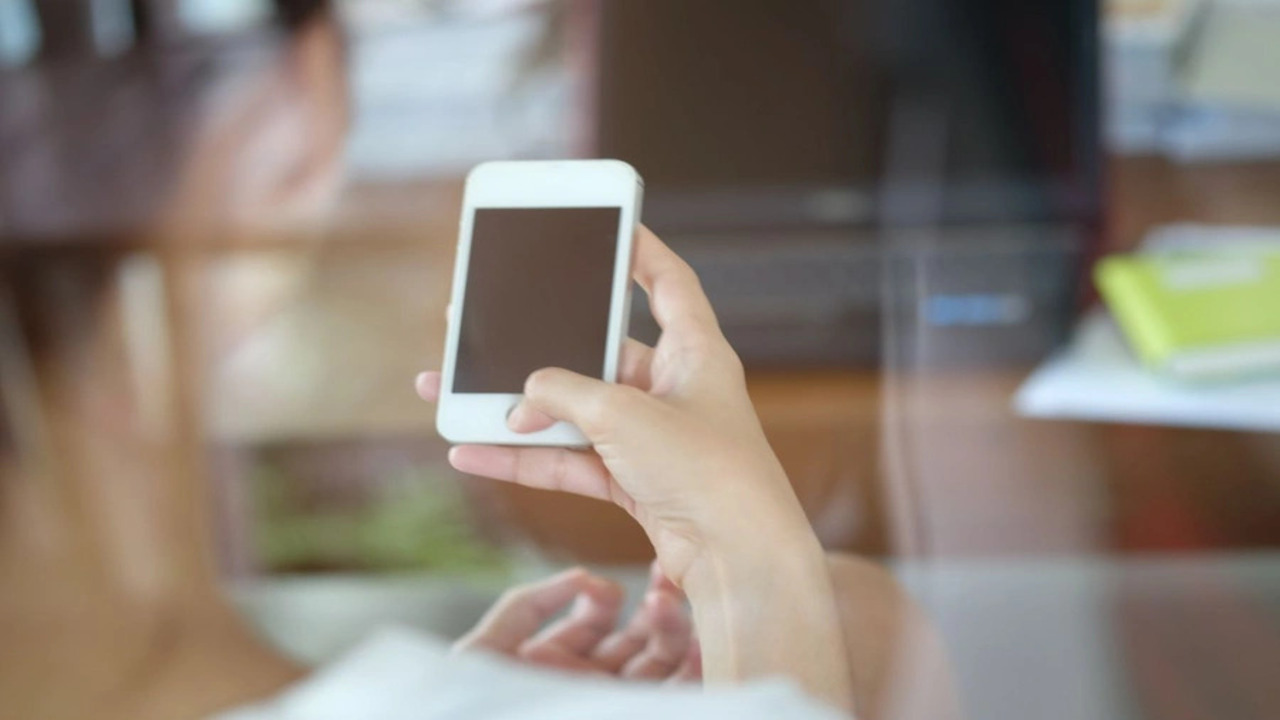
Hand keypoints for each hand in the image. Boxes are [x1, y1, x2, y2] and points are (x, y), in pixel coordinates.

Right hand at [415, 226, 812, 587]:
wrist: (738, 559)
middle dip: (536, 350)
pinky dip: (524, 460)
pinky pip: (569, 462)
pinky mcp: (634, 482)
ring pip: (572, 414)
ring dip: (515, 411)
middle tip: (484, 330)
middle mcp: (674, 389)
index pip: (668, 282)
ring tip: (452, 395)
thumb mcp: (625, 415)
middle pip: (595, 355)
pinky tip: (472, 453)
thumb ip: (565, 394)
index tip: (607, 225)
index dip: (639, 250)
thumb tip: (522, 399)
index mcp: (694, 351)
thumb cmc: (707, 472)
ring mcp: (652, 438)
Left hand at [454, 563, 700, 681]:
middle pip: (635, 639)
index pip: (593, 620)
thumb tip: (585, 575)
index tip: (613, 585)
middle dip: (655, 606)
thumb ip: (525, 607)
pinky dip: (689, 671)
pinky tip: (696, 644)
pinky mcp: (636, 716)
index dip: (608, 595)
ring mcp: (613, 702)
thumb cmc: (473, 705)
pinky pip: (673, 697)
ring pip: (659, 665)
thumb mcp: (484, 652)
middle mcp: (588, 684)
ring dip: (675, 632)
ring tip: (674, 606)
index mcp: (552, 663)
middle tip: (669, 580)